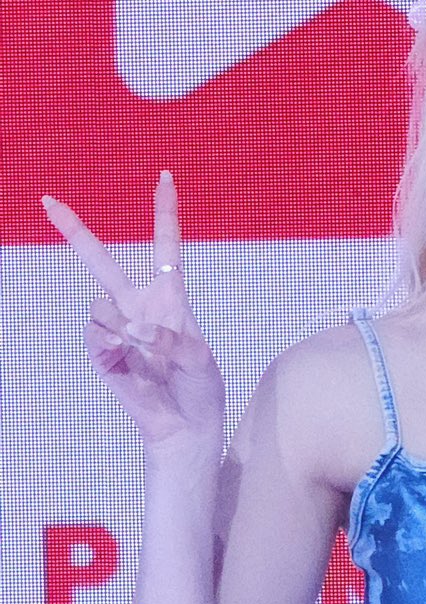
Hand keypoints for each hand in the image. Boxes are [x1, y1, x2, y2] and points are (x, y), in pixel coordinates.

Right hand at [41, 173, 225, 450]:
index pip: (166, 247)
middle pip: (102, 262)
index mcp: (169, 297)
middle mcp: (138, 305)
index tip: (165, 177)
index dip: (165, 212)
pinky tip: (129, 360)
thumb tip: (133, 328)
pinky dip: (116, 346)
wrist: (185, 426)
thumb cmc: (199, 387)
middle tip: (47, 200)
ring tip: (148, 354)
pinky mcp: (103, 353)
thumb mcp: (198, 359)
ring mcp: (117, 329)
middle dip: (75, 231)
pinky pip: (99, 336)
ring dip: (126, 328)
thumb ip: (171, 338)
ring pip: (102, 306)